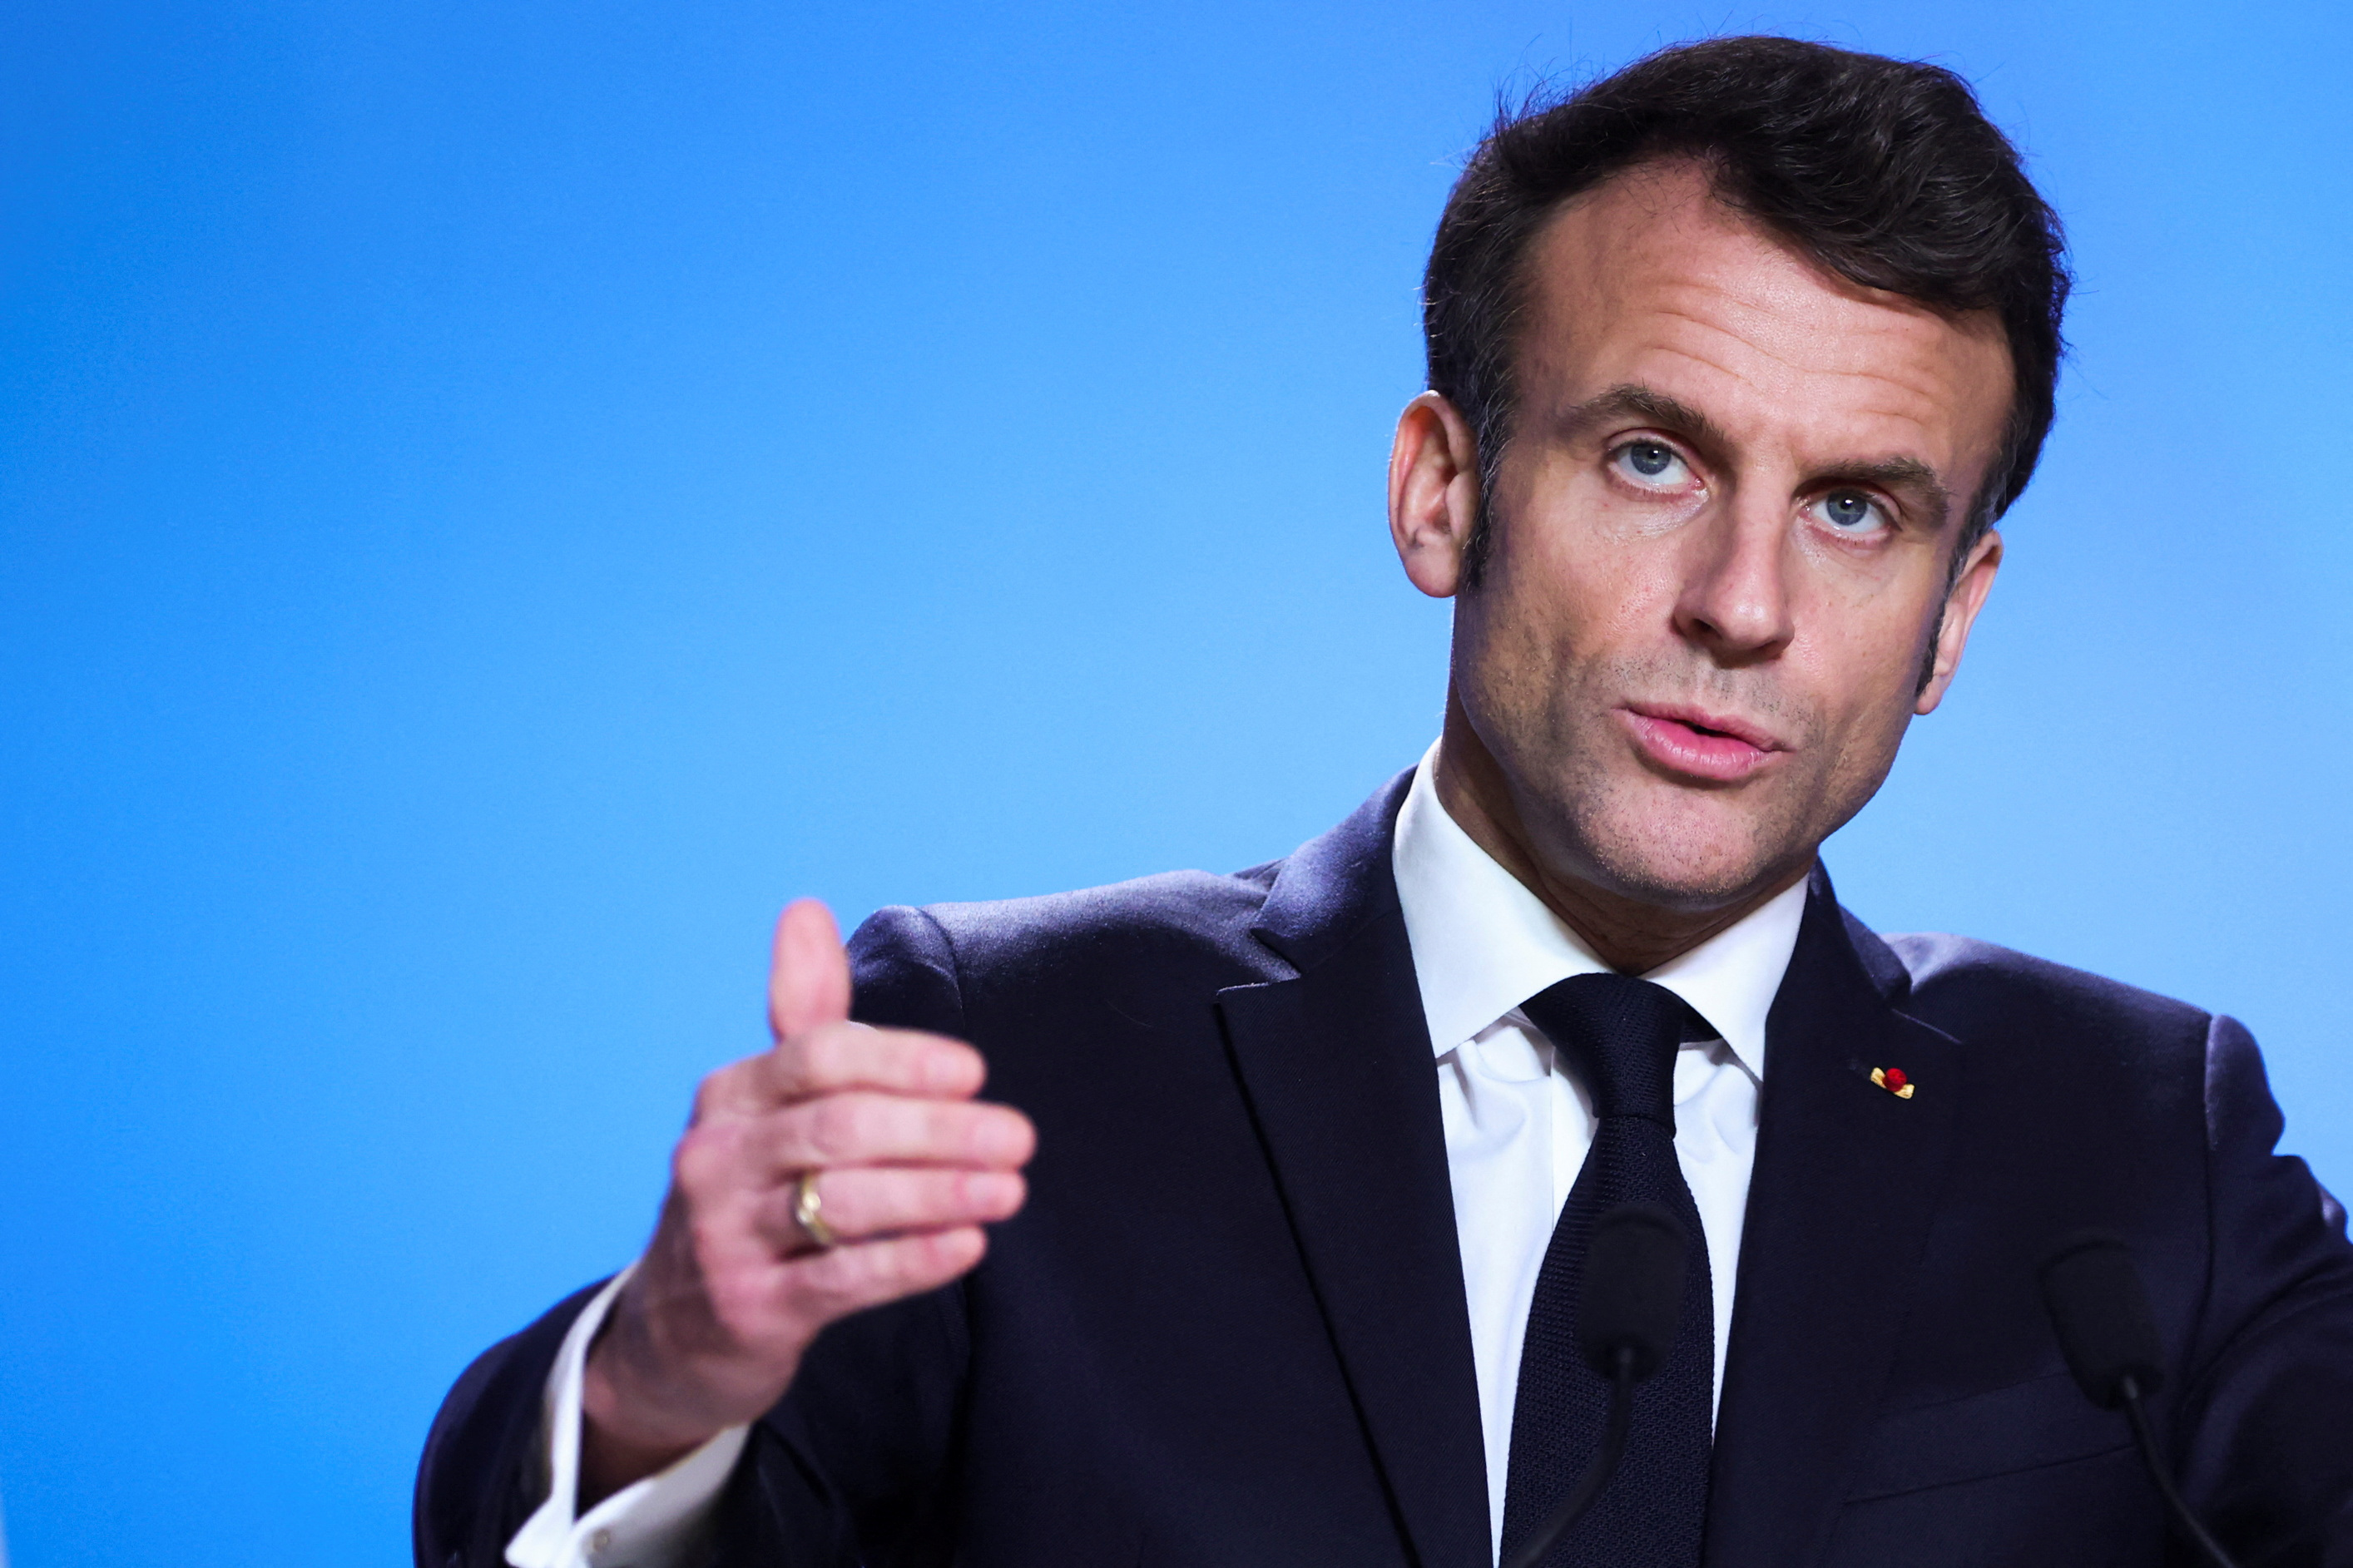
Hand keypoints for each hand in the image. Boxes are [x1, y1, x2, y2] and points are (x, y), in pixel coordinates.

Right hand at [579, 900, 1033, 1502]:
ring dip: (939, 1192)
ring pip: (844, 1203)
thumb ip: (803, 1015)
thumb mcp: (764, 1104)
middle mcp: (716, 1158)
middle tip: (1019, 1136)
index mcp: (730, 1095)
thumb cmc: (750, 1193)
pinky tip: (969, 1245)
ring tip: (1010, 1190)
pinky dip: (912, 1260)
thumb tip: (805, 907)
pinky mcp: (747, 1309)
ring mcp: (724, 1236)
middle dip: (939, 1130)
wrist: (675, 1330)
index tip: (976, 1071)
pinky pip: (841, 1280)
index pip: (820, 1055)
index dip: (902, 1060)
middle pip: (841, 1128)